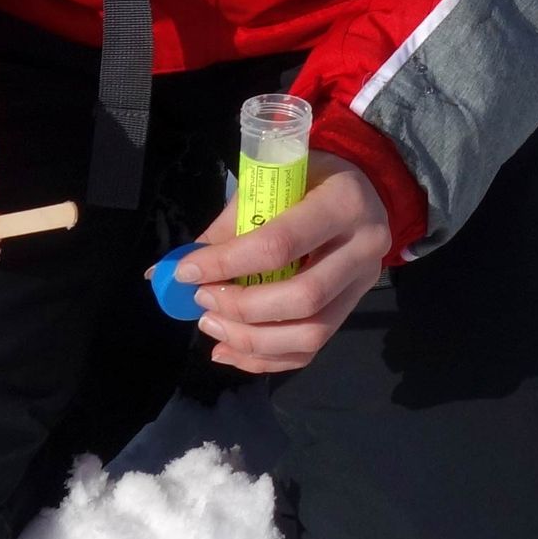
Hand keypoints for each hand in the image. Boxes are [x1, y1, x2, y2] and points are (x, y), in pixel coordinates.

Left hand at [180, 159, 390, 372]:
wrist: (362, 190)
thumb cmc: (308, 179)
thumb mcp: (272, 182)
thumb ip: (231, 225)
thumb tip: (173, 269)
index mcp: (343, 203)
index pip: (280, 244)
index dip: (227, 263)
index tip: (186, 272)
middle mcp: (364, 247)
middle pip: (303, 297)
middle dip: (242, 307)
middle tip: (202, 300)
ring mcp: (364, 283)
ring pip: (311, 333)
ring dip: (252, 340)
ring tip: (212, 326)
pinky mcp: (354, 308)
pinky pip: (312, 349)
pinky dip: (266, 359)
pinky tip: (230, 351)